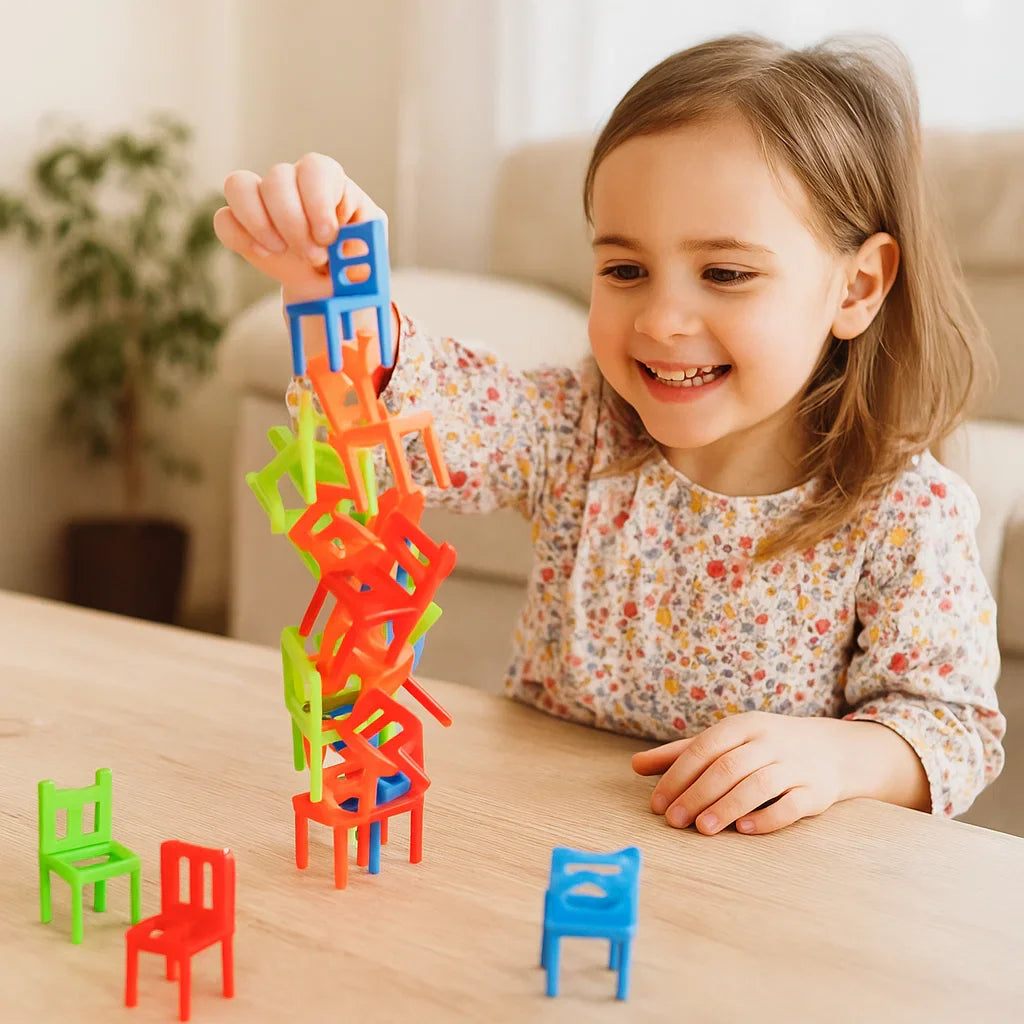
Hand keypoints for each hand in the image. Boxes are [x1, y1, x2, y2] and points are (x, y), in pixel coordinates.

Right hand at [213, 152, 386, 303]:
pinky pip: (224, 219)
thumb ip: (366, 245)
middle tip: (314, 257)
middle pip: (276, 177)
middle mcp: (292, 181)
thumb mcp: (370, 253)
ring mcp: (263, 199)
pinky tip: (264, 255)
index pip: (314, 168)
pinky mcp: (241, 223)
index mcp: (328, 180)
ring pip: (239, 186)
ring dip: (260, 224)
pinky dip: (240, 238)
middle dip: (292, 223)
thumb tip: (348, 241)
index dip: (317, 201)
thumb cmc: (352, 262)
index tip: (328, 236)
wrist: (328, 286)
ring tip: (283, 252)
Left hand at [632, 712, 855, 835]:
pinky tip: (744, 830)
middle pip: (728, 767)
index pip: (703, 749)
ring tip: (703, 829)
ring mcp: (795, 765)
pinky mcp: (817, 791)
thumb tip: (634, 765)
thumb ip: (680, 754)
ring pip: (758, 784)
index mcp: (742, 726)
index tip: (658, 805)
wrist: (830, 749)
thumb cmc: (762, 747)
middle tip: (675, 821)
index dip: (678, 776)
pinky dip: (768, 817)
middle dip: (698, 794)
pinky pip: (791, 805)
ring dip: (728, 807)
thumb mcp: (724, 742)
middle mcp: (769, 741)